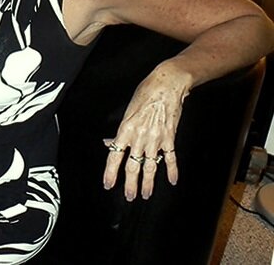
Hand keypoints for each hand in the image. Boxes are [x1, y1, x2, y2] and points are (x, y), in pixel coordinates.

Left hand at [102, 64, 190, 200]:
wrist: (167, 85)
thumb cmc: (145, 94)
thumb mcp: (127, 111)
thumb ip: (119, 131)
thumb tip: (109, 143)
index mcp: (126, 129)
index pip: (114, 155)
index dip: (110, 172)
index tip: (108, 184)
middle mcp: (140, 137)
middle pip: (133, 166)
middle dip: (130, 184)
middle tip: (129, 196)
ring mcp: (156, 139)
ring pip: (150, 166)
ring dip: (148, 182)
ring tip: (145, 194)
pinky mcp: (170, 137)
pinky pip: (170, 158)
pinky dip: (171, 170)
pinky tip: (171, 180)